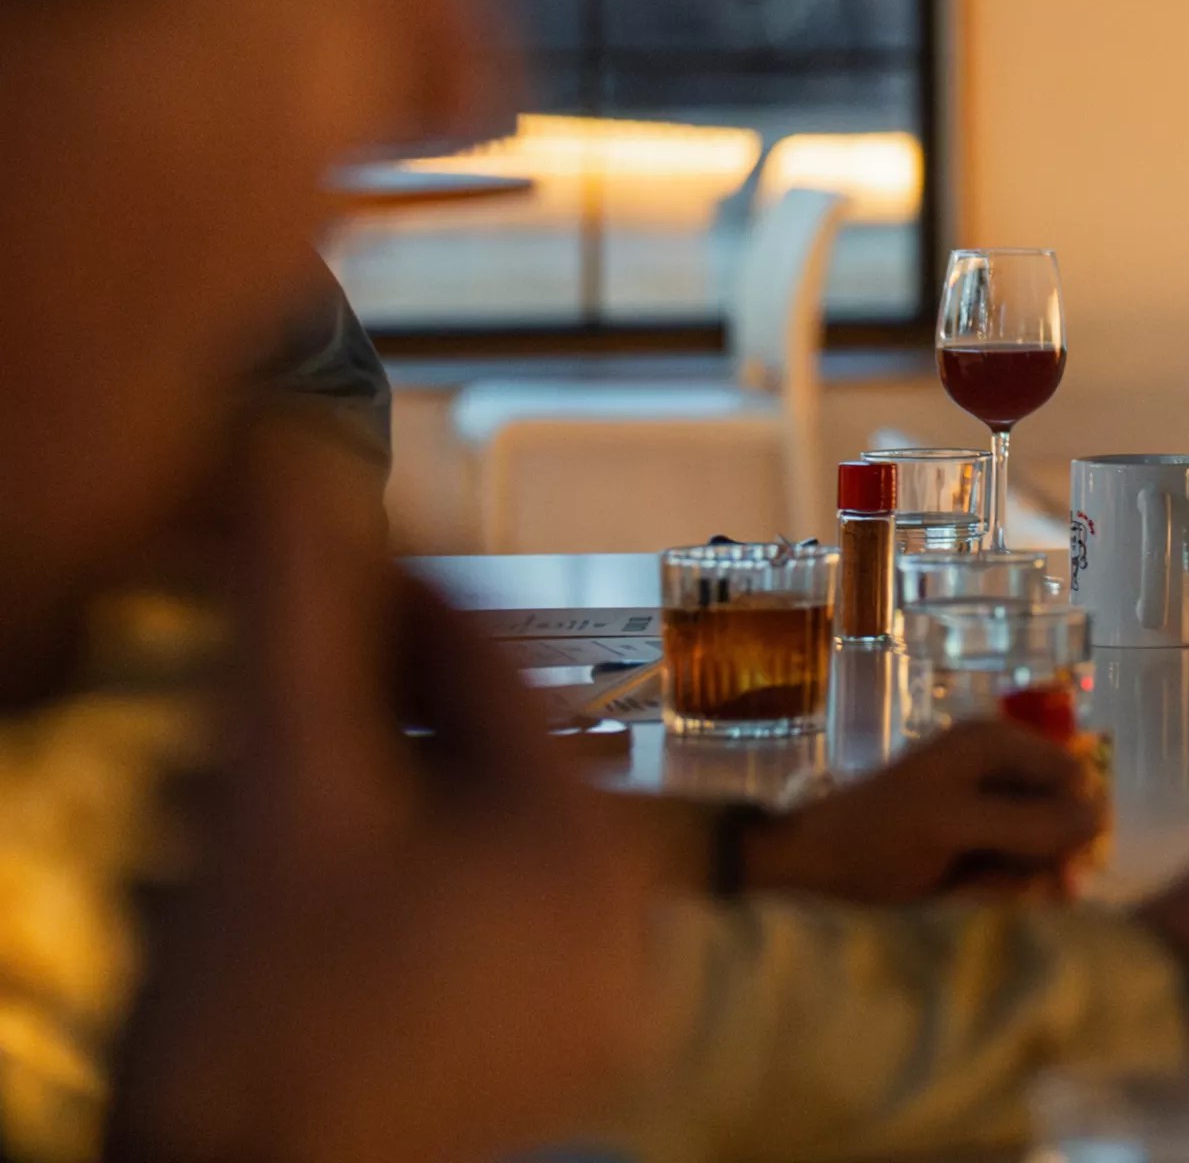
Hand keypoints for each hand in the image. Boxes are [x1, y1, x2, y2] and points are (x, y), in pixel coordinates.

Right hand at [109, 426, 658, 1162]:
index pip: (482, 650)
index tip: (287, 554)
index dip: (369, 586)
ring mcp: (585, 1003)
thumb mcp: (281, 788)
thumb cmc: (269, 1020)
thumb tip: (299, 460)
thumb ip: (301, 610)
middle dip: (334, 712)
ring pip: (450, 840)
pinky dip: (364, 895)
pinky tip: (265, 904)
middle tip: (232, 701)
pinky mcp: (532, 1067)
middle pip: (467, 747)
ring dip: (332, 805)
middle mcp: (629, 915)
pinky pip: (455, 930)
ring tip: (221, 808)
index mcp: (600, 831)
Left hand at [739, 719, 1105, 901]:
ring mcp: (985, 807)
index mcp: (996, 744)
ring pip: (1039, 850)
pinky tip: (964, 897)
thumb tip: (1102, 819)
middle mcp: (998, 768)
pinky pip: (1011, 869)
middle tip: (1012, 890)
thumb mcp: (954, 827)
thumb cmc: (874, 840)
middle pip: (1061, 816)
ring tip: (972, 893)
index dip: (1076, 824)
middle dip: (1044, 860)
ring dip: (1019, 882)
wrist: (803, 872)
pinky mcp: (971, 842)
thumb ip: (1030, 823)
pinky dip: (998, 890)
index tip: (1062, 870)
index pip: (1075, 778)